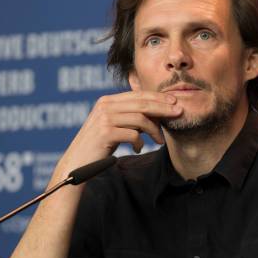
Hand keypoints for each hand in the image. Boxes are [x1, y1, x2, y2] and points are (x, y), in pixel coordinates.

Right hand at [56, 91, 182, 174]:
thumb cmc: (99, 145)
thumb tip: (156, 113)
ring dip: (154, 130)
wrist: (77, 162)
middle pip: (142, 103)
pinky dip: (140, 142)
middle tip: (179, 113)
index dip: (159, 97)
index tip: (175, 102)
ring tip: (159, 141)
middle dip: (163, 108)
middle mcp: (105, 106)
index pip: (139, 94)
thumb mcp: (114, 126)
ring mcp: (104, 119)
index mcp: (107, 101)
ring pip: (140, 118)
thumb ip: (130, 117)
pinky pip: (133, 134)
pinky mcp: (105, 133)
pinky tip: (138, 149)